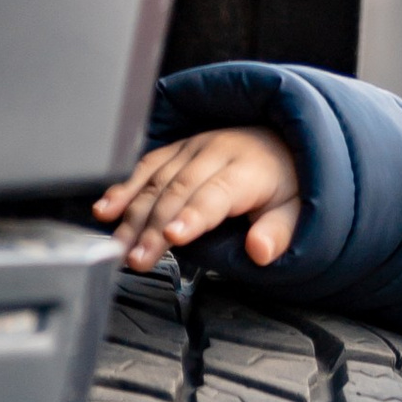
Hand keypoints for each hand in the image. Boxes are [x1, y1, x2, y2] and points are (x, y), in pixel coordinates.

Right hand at [94, 126, 303, 271]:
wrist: (278, 142)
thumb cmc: (284, 184)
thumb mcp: (296, 211)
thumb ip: (279, 232)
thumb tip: (261, 251)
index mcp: (245, 170)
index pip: (214, 194)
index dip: (192, 216)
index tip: (173, 237)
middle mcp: (213, 153)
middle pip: (177, 191)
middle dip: (152, 227)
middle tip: (136, 259)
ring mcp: (190, 149)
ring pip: (155, 181)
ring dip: (132, 215)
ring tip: (117, 245)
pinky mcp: (174, 150)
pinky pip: (144, 167)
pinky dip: (123, 189)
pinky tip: (105, 209)